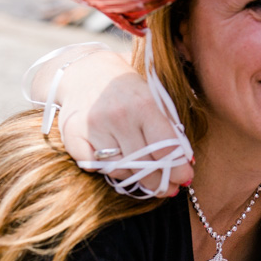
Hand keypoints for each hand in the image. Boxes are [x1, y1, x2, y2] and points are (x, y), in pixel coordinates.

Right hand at [52, 49, 191, 195]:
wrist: (88, 71)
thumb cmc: (131, 90)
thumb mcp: (156, 99)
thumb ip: (170, 127)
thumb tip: (187, 160)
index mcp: (145, 104)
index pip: (166, 148)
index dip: (177, 169)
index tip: (184, 179)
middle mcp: (119, 116)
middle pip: (143, 164)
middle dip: (159, 182)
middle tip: (168, 189)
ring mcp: (93, 126)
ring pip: (118, 168)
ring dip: (133, 175)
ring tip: (143, 172)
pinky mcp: (73, 135)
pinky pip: (93, 166)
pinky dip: (106, 168)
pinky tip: (116, 162)